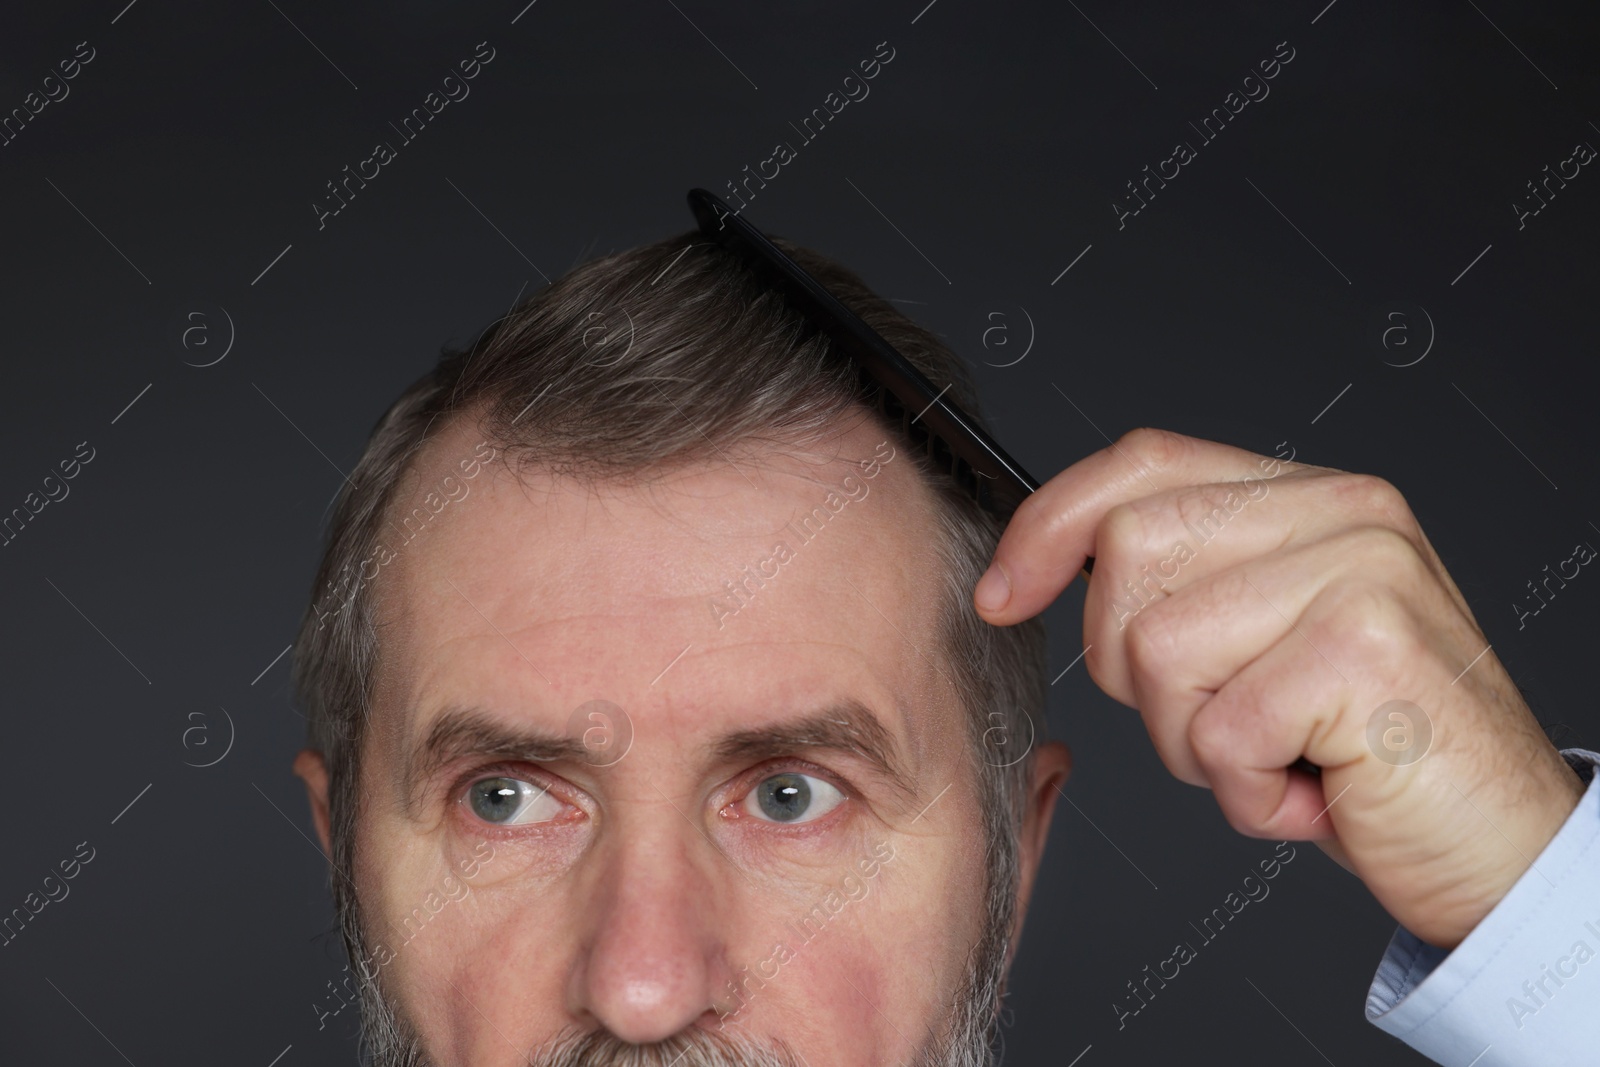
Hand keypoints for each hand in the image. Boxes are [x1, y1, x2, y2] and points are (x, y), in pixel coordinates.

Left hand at [975, 428, 1586, 948]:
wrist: (1499, 846)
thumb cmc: (1369, 753)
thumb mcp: (1265, 643)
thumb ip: (1189, 580)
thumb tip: (1055, 562)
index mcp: (1310, 497)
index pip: (1143, 462)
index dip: (1050, 524)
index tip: (1003, 594)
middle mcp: (1344, 513)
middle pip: (1129, 552)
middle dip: (1135, 669)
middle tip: (1221, 721)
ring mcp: (1362, 573)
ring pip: (1158, 649)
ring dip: (1194, 745)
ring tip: (1276, 758)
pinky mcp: (1366, 653)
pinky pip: (1217, 732)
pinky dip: (1244, 794)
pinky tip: (1310, 793)